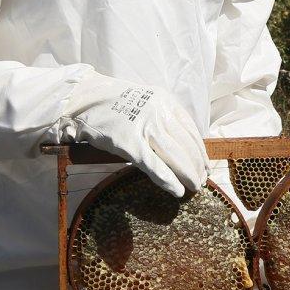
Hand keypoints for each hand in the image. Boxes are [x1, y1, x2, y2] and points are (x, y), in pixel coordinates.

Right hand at [62, 74, 207, 196]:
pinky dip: (168, 179)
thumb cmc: (114, 104)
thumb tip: (180, 145)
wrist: (84, 99)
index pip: (191, 130)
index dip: (201, 151)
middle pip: (187, 144)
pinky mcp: (129, 143)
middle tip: (202, 180)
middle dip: (197, 166)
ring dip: (188, 174)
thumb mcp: (146, 102)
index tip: (206, 166)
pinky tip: (177, 190)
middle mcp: (159, 112)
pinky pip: (154, 165)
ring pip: (175, 156)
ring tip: (194, 187)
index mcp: (165, 101)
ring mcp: (144, 127)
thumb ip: (163, 118)